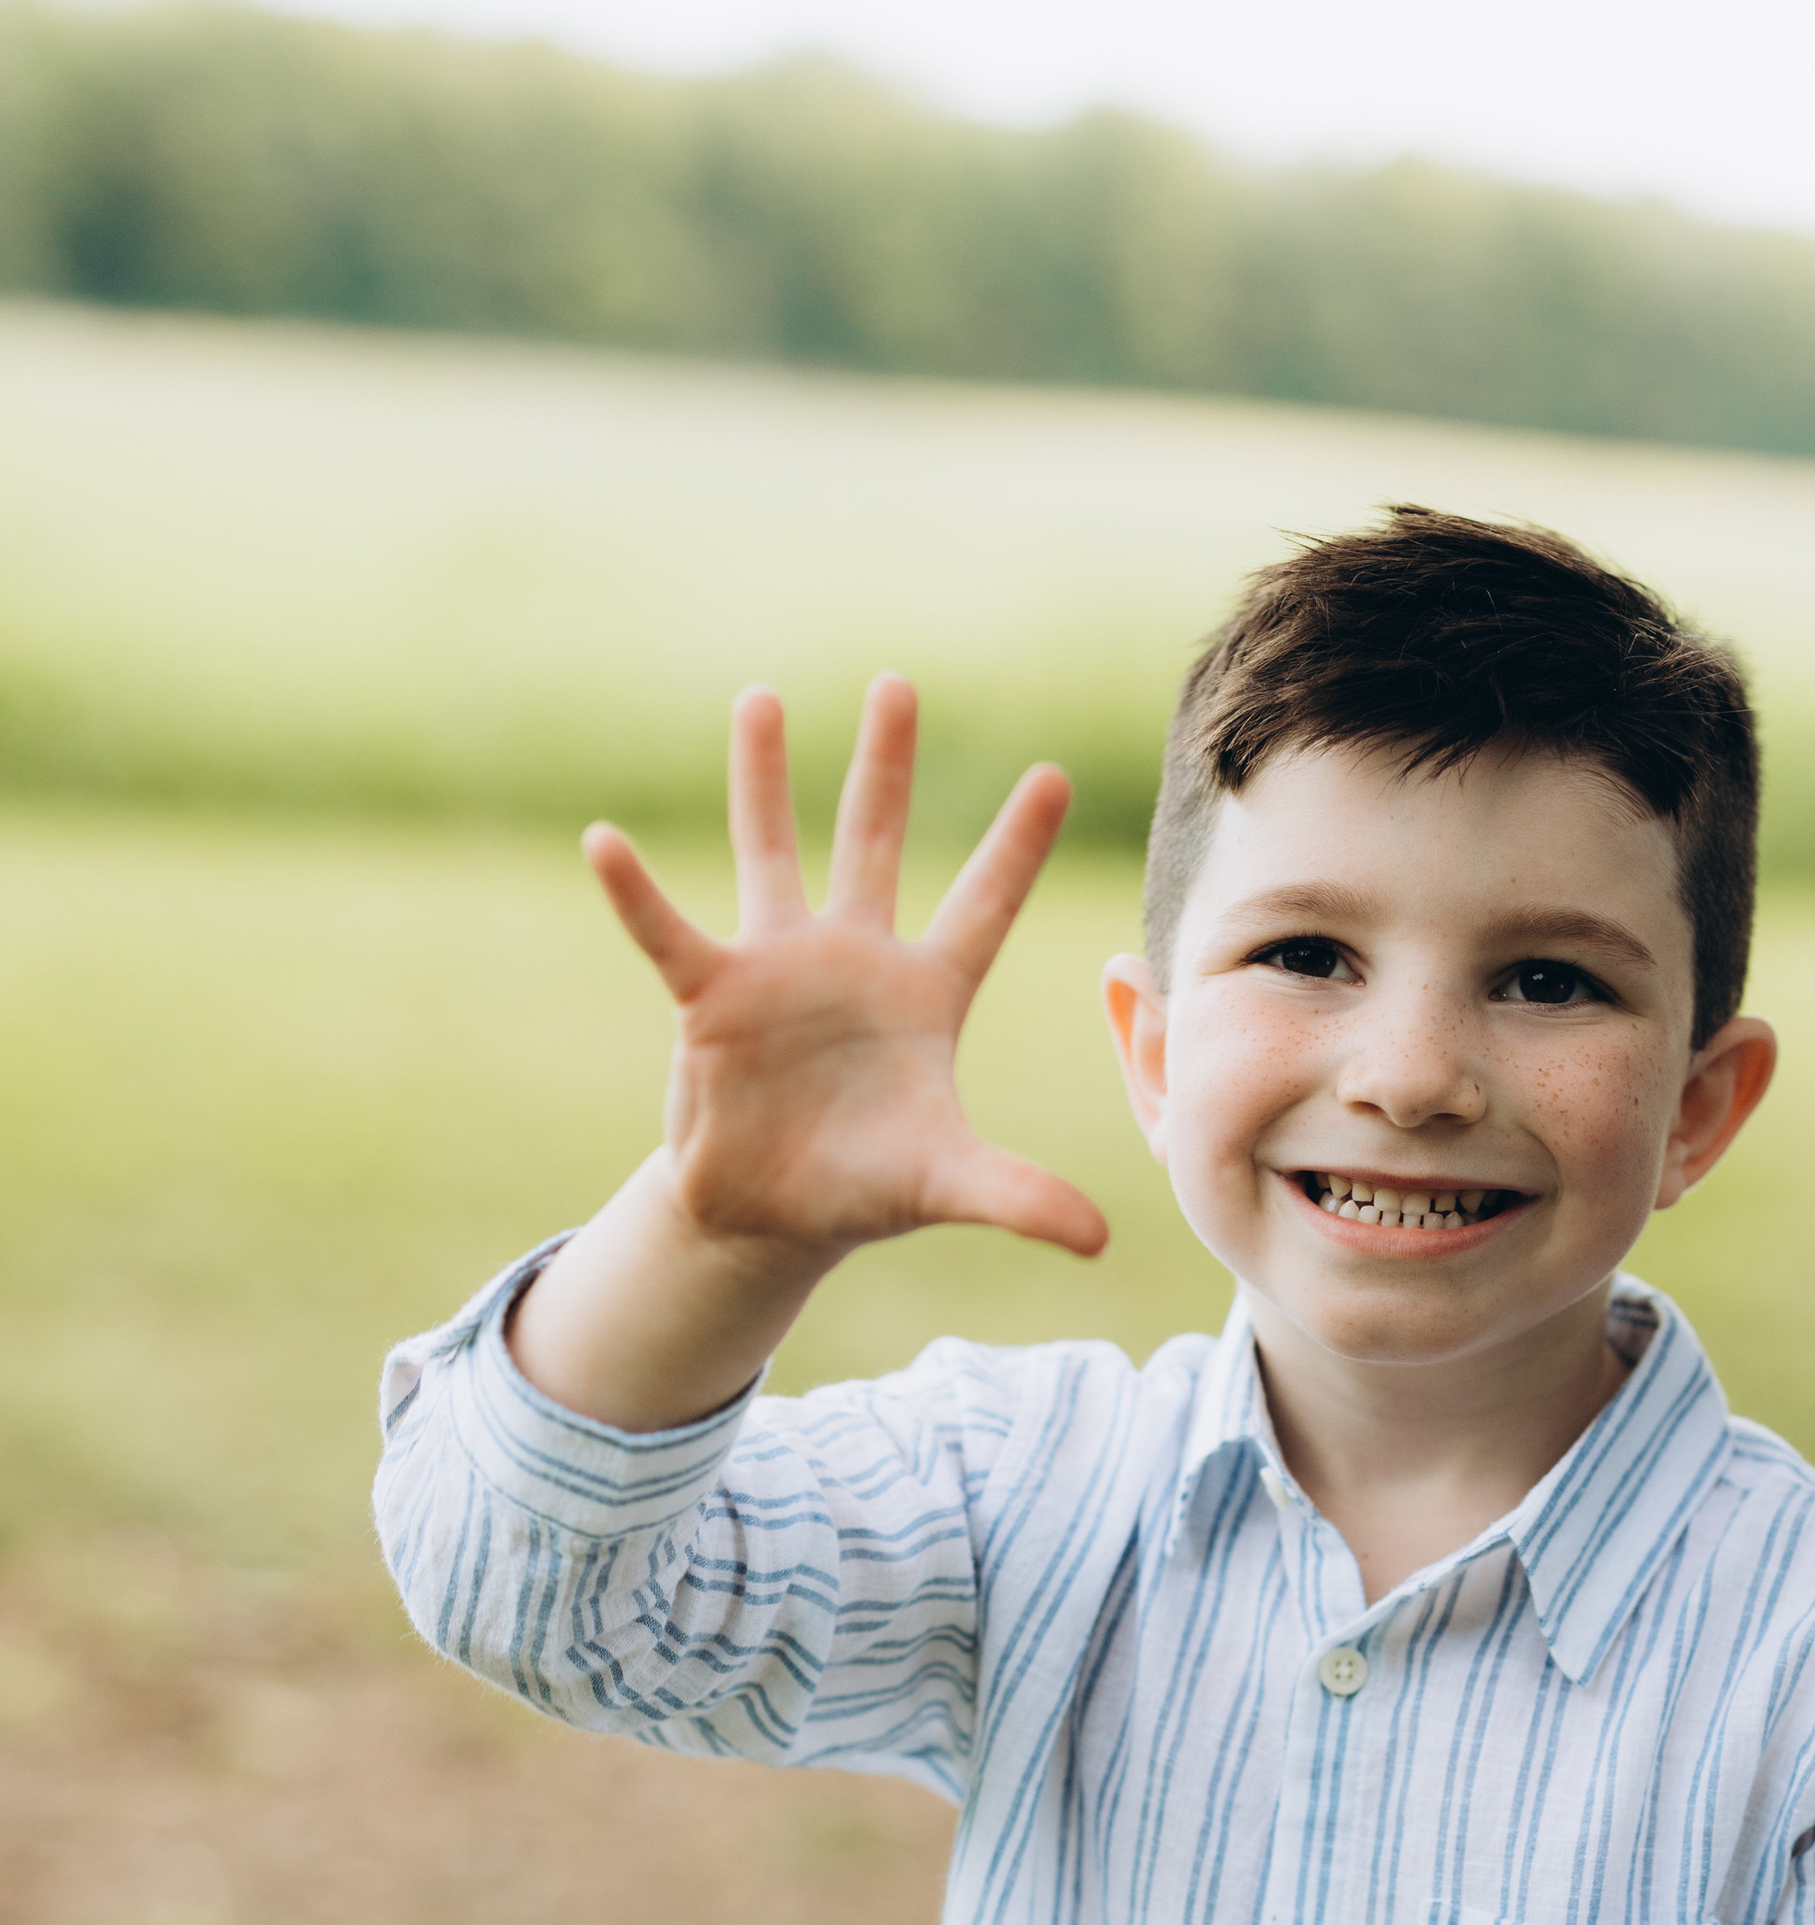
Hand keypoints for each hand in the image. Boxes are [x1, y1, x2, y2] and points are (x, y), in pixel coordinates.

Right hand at [509, 679, 1103, 1429]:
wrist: (771, 1213)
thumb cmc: (866, 1187)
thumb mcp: (948, 1188)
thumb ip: (1019, 1199)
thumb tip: (1099, 1241)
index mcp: (927, 996)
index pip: (984, 907)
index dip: (1016, 846)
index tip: (1055, 774)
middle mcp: (854, 961)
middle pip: (873, 844)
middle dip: (886, 768)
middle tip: (898, 683)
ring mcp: (780, 969)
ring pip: (772, 853)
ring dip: (764, 780)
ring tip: (761, 698)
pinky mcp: (711, 998)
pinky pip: (669, 934)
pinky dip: (637, 893)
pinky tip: (605, 842)